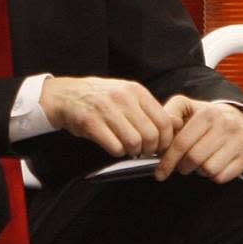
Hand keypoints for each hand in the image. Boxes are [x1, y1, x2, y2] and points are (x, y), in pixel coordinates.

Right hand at [39, 77, 175, 157]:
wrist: (66, 95)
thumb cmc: (100, 98)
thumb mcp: (127, 95)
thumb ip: (149, 109)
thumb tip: (176, 125)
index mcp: (136, 91)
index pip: (164, 121)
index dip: (165, 140)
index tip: (160, 147)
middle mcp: (123, 98)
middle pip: (151, 135)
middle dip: (149, 149)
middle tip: (143, 151)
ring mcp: (106, 109)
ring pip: (134, 142)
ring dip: (133, 152)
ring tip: (127, 149)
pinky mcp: (91, 123)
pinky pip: (114, 147)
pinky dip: (117, 152)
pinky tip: (114, 147)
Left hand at [154, 97, 242, 183]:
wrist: (240, 118)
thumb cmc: (207, 118)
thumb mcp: (187, 107)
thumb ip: (171, 113)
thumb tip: (169, 125)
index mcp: (208, 114)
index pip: (182, 143)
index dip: (168, 160)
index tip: (160, 172)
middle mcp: (227, 125)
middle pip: (194, 159)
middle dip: (182, 166)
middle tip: (182, 165)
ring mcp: (239, 142)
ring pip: (208, 170)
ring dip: (199, 171)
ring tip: (200, 161)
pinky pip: (222, 177)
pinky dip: (213, 176)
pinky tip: (213, 165)